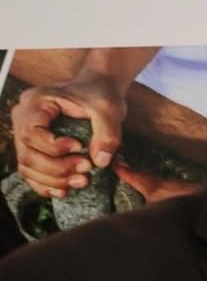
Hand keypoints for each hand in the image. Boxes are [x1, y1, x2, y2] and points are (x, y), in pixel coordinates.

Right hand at [10, 72, 127, 197]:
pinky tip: (66, 190)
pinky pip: (31, 172)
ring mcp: (25, 134)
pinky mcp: (34, 148)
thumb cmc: (100, 95)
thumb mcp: (109, 109)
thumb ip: (108, 133)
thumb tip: (100, 161)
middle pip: (27, 154)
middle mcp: (23, 118)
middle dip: (58, 168)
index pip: (31, 133)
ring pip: (27, 167)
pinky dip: (46, 185)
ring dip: (54, 180)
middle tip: (87, 169)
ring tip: (83, 180)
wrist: (97, 90)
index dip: (54, 148)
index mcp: (36, 102)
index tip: (80, 147)